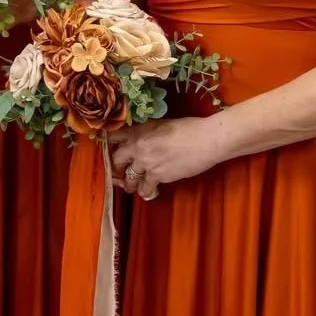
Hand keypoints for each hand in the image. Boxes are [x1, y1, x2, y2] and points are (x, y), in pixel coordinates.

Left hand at [109, 117, 225, 196]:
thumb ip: (146, 132)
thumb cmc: (189, 128)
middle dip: (115, 167)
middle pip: (115, 160)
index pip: (113, 138)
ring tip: (129, 186)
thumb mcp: (161, 124)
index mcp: (137, 131)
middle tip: (117, 172)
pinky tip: (145, 192)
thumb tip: (141, 138)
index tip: (109, 151)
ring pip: (129, 177)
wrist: (207, 139)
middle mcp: (137, 147)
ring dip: (129, 183)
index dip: (109, 145)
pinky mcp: (158, 176)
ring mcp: (146, 163)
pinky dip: (144, 191)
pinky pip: (145, 187)